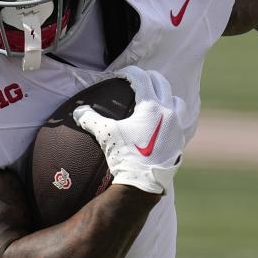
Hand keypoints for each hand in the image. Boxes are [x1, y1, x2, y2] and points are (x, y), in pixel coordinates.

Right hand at [74, 66, 188, 193]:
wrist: (143, 184)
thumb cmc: (125, 156)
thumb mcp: (106, 135)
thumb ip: (91, 119)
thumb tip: (78, 111)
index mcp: (151, 106)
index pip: (141, 78)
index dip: (129, 73)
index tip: (120, 76)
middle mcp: (168, 112)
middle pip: (161, 83)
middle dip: (148, 78)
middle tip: (138, 80)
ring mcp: (177, 127)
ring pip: (177, 101)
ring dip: (165, 96)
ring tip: (155, 100)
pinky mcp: (180, 141)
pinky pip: (179, 122)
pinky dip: (170, 117)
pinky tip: (160, 124)